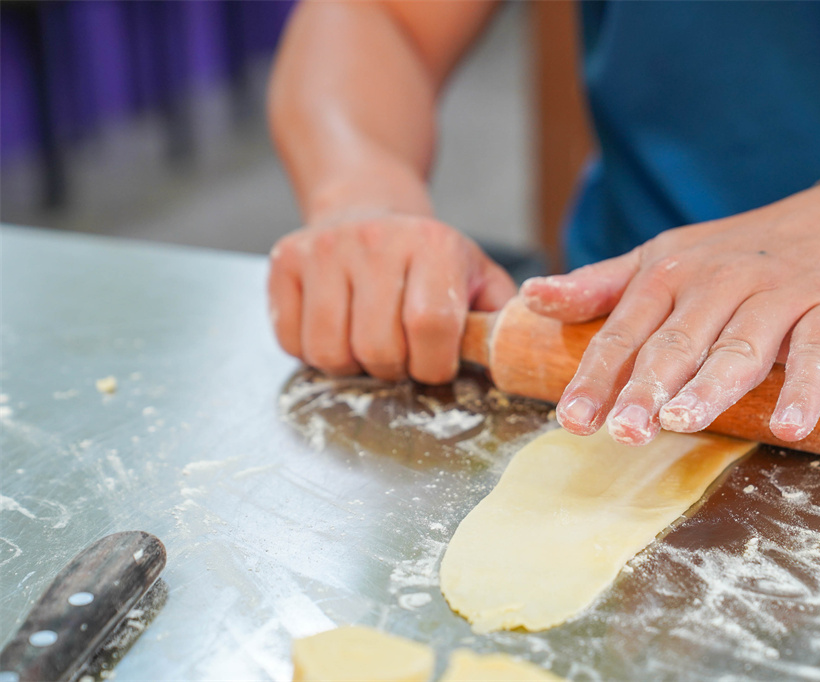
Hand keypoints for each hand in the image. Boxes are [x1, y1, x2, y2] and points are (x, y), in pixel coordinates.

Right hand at [268, 213, 515, 382]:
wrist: (369, 206)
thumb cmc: (430, 258)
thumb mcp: (479, 276)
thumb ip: (501, 319)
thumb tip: (517, 358)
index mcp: (434, 244)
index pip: (431, 327)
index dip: (433, 364)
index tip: (435, 363)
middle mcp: (376, 240)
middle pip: (378, 348)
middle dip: (394, 369)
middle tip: (401, 353)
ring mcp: (324, 248)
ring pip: (330, 352)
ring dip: (352, 365)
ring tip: (369, 341)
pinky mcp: (285, 261)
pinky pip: (292, 341)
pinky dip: (313, 352)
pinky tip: (337, 327)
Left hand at [521, 184, 819, 445]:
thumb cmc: (730, 256)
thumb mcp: (658, 260)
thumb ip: (598, 286)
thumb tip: (532, 297)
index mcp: (667, 274)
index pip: (624, 332)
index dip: (597, 377)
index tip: (574, 419)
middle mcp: (717, 282)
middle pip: (676, 344)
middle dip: (646, 389)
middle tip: (624, 432)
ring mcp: (775, 295)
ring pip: (738, 347)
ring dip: (710, 388)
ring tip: (683, 423)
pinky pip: (814, 352)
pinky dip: (802, 387)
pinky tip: (787, 423)